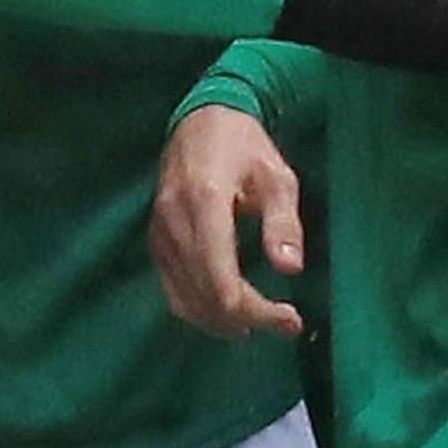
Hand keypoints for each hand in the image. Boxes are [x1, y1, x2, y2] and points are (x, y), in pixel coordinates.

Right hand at [153, 106, 307, 338]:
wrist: (201, 120)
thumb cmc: (244, 146)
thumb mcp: (277, 176)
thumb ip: (283, 222)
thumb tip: (290, 268)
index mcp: (204, 203)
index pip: (221, 280)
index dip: (256, 310)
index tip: (291, 318)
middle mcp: (173, 223)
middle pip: (204, 296)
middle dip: (246, 319)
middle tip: (286, 325)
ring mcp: (159, 234)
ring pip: (183, 299)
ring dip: (221, 322)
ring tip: (259, 326)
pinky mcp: (155, 241)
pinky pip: (172, 289)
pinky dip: (198, 310)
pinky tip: (226, 315)